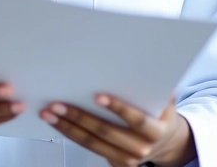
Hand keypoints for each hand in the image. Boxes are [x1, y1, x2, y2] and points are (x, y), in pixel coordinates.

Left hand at [40, 93, 195, 166]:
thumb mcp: (166, 98)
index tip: (99, 96)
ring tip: (50, 114)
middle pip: (105, 132)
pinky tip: (59, 123)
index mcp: (155, 130)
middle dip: (79, 117)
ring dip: (68, 128)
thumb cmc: (160, 114)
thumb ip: (157, 83)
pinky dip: (71, 135)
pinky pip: (89, 148)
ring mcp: (126, 159)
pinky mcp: (115, 163)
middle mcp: (140, 148)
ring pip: (92, 143)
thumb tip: (147, 61)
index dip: (118, 108)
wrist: (165, 142)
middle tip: (58, 104)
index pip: (136, 120)